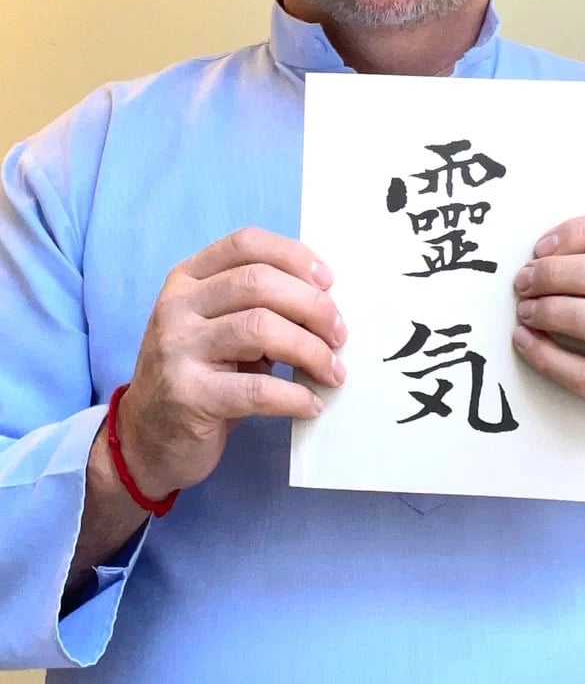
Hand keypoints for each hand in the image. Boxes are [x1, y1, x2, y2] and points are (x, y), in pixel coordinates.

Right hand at [117, 228, 345, 498]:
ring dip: (310, 350)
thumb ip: (256, 305)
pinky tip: (310, 404)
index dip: (294, 256)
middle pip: (259, 282)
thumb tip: (325, 302)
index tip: (329, 281)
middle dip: (312, 305)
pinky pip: (257, 388)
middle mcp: (177, 306)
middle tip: (339, 334)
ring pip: (260, 328)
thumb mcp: (217, 327)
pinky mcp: (188, 396)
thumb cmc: (198, 375)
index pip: (246, 243)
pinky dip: (294, 396)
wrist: (147, 439)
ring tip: (332, 371)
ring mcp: (178, 349)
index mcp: (187, 279)